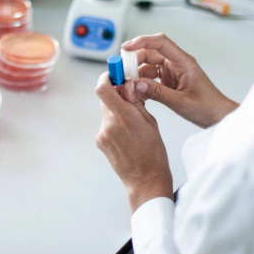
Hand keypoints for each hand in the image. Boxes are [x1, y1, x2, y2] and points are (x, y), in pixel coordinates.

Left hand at [95, 73, 172, 212]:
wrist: (145, 179)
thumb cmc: (153, 153)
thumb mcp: (149, 121)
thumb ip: (135, 101)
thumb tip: (128, 84)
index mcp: (124, 117)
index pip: (103, 88)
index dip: (106, 78)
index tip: (114, 74)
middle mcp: (109, 124)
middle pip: (105, 99)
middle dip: (116, 94)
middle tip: (129, 95)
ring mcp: (102, 134)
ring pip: (107, 112)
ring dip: (117, 110)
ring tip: (133, 123)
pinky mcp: (100, 141)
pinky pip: (106, 125)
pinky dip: (115, 124)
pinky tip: (127, 135)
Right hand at [122, 33, 238, 127]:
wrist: (218, 117)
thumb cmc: (208, 107)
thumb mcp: (181, 102)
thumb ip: (157, 93)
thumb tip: (135, 85)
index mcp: (184, 62)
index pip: (160, 42)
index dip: (141, 41)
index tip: (125, 48)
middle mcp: (177, 64)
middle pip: (150, 54)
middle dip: (134, 61)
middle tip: (121, 73)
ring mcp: (173, 73)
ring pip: (148, 67)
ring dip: (137, 75)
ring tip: (128, 87)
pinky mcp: (170, 82)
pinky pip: (151, 79)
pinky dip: (142, 84)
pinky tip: (137, 94)